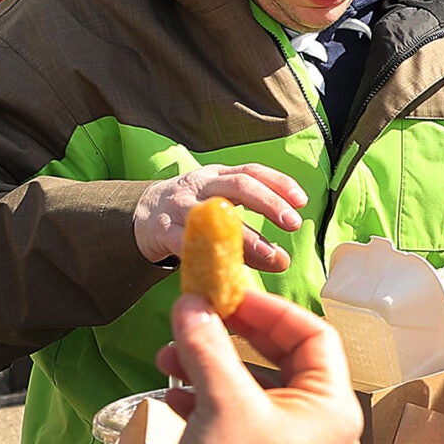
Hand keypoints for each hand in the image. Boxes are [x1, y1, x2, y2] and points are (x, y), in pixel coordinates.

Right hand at [133, 164, 305, 272]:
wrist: (142, 215)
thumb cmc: (192, 212)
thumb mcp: (221, 206)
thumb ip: (251, 230)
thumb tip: (283, 261)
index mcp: (218, 176)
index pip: (252, 171)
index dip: (279, 183)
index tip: (302, 201)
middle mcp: (201, 185)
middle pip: (239, 185)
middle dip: (269, 203)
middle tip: (293, 223)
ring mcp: (180, 206)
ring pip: (215, 214)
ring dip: (245, 236)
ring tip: (270, 255)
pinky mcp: (163, 230)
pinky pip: (188, 242)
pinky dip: (210, 255)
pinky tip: (229, 272)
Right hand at [154, 289, 360, 443]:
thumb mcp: (221, 404)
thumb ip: (207, 347)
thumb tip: (190, 303)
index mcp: (332, 406)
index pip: (312, 335)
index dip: (268, 310)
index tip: (226, 295)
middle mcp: (321, 427)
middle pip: (280, 360)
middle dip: (230, 338)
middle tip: (194, 319)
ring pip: (253, 390)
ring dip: (211, 368)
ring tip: (167, 358)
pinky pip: (240, 420)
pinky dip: (208, 402)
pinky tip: (174, 397)